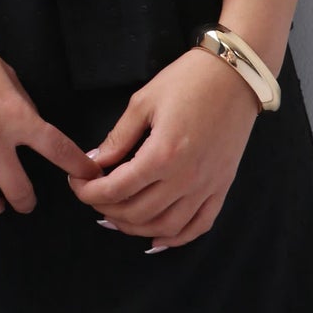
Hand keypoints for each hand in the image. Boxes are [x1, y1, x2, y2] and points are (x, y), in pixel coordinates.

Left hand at [66, 46, 261, 250]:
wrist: (235, 74)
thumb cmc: (188, 80)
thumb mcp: (144, 102)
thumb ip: (118, 137)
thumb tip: (94, 162)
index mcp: (162, 155)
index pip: (116, 189)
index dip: (88, 192)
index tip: (77, 184)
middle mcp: (185, 178)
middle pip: (137, 213)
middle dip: (106, 210)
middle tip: (93, 197)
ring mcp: (207, 187)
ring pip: (165, 227)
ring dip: (135, 228)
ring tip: (116, 217)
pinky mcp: (222, 187)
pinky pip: (199, 225)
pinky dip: (176, 238)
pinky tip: (157, 237)